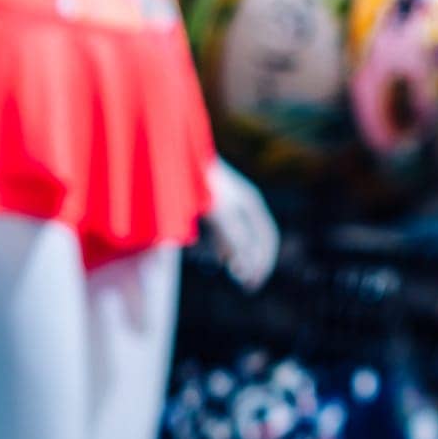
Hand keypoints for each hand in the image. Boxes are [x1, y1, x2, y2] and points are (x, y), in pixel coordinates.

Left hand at [202, 158, 279, 290]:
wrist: (170, 153)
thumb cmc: (197, 181)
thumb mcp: (219, 212)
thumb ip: (233, 238)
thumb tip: (244, 266)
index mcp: (251, 201)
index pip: (267, 238)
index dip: (262, 262)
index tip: (252, 282)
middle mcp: (242, 201)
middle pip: (254, 238)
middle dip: (251, 262)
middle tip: (246, 285)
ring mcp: (225, 202)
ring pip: (238, 236)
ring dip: (236, 256)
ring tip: (232, 272)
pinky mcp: (208, 204)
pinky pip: (223, 230)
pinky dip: (222, 246)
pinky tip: (215, 258)